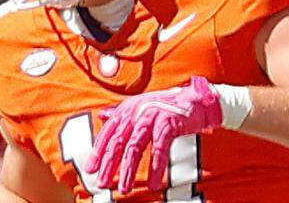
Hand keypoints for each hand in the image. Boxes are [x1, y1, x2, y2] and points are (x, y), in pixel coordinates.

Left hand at [84, 76, 222, 193]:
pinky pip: (159, 149)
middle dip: (109, 164)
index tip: (90, 169)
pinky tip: (152, 183)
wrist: (198, 99)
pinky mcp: (169, 123)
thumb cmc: (168, 104)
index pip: (108, 131)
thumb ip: (122, 112)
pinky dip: (156, 167)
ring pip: (135, 147)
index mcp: (128, 108)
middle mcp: (138, 111)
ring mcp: (153, 116)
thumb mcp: (142, 105)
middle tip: (102, 183)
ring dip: (128, 170)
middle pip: (118, 142)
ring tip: (124, 188)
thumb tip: (102, 114)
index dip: (98, 151)